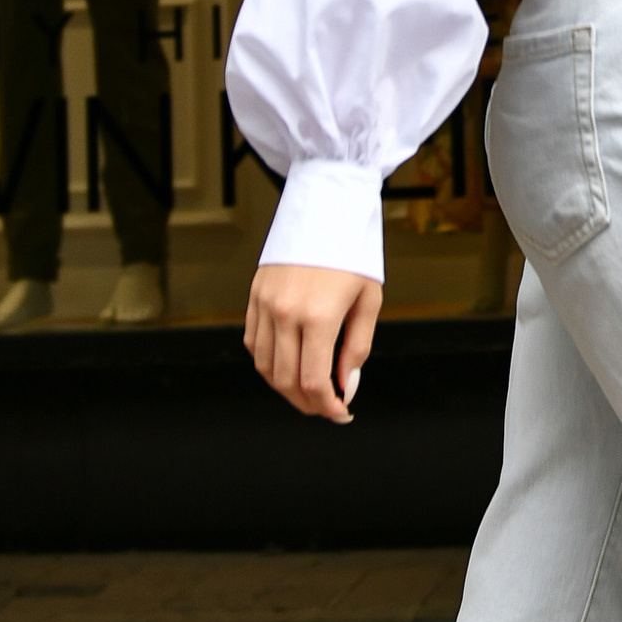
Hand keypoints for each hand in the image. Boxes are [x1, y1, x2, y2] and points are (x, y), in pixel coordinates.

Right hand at [246, 264, 381, 423]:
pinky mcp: (254, 295)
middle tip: (327, 408)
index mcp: (318, 317)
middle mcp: (285, 313)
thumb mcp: (368, 300)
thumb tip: (347, 386)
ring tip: (308, 392)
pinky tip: (287, 367)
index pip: (314, 382)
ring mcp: (265, 305)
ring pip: (264, 366)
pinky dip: (267, 363)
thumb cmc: (353, 251)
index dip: (327, 407)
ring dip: (285, 388)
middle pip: (286, 381)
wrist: (326, 208)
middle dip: (308, 403)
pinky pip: (252, 342)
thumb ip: (356, 348)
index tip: (341, 412)